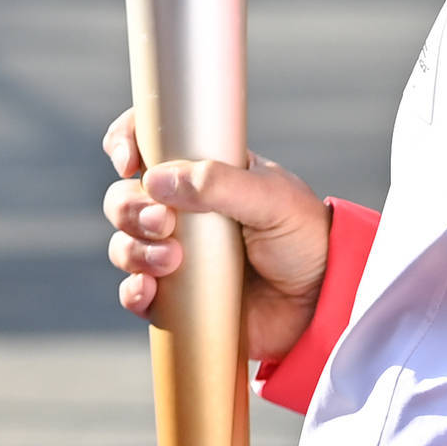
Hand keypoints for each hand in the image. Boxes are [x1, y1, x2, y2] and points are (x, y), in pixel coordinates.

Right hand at [101, 107, 330, 358]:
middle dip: (130, 208)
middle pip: (125, 197)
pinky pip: (134, 293)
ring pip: (123, 244)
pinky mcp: (175, 299)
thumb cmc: (305, 239)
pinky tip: (149, 289)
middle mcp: (182, 211)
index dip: (126, 143)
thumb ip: (219, 183)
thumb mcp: (273, 199)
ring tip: (172, 260)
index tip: (128, 162)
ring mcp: (175, 254)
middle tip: (164, 223)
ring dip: (134, 250)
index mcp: (203, 173)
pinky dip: (133, 291)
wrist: (322, 302)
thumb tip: (156, 180)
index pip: (151, 145)